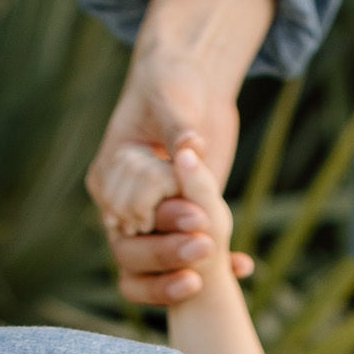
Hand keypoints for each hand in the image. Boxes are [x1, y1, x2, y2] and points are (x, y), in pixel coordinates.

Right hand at [84, 0, 271, 306]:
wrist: (193, 89)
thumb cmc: (172, 85)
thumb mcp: (172, 100)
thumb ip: (179, 129)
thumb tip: (191, 149)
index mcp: (108, 175)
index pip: (125, 208)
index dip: (158, 211)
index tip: (194, 205)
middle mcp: (122, 207)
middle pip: (132, 249)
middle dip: (168, 249)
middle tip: (206, 244)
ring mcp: (151, 223)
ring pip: (152, 266)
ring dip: (183, 266)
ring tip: (221, 262)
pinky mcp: (180, 228)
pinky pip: (187, 263)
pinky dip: (217, 269)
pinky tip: (245, 265)